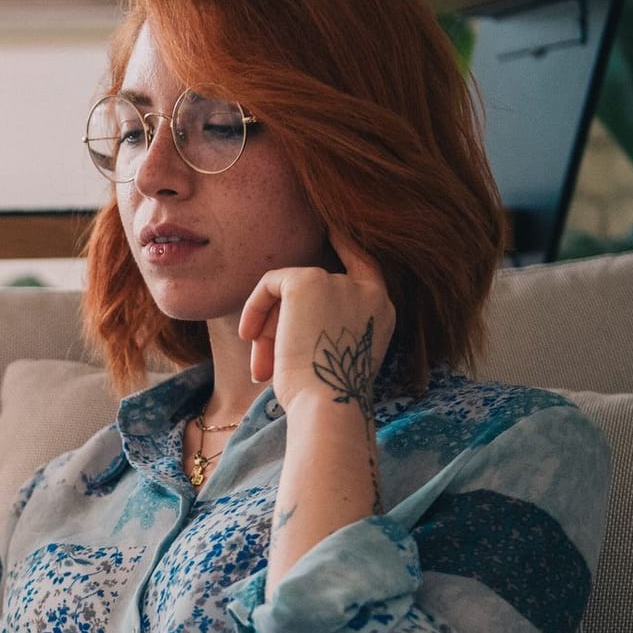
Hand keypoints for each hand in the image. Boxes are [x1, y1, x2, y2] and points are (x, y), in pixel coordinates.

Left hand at [237, 232, 395, 414]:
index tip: (331, 228)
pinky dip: (254, 308)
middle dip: (283, 327)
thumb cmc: (323, 398)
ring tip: (262, 369)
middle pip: (314, 289)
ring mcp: (340, 282)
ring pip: (289, 292)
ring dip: (269, 331)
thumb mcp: (331, 357)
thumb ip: (321, 326)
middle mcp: (370, 292)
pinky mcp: (308, 280)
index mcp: (382, 311)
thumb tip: (278, 319)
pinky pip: (271, 283)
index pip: (364, 262)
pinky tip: (250, 337)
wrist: (326, 404)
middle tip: (264, 368)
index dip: (345, 243)